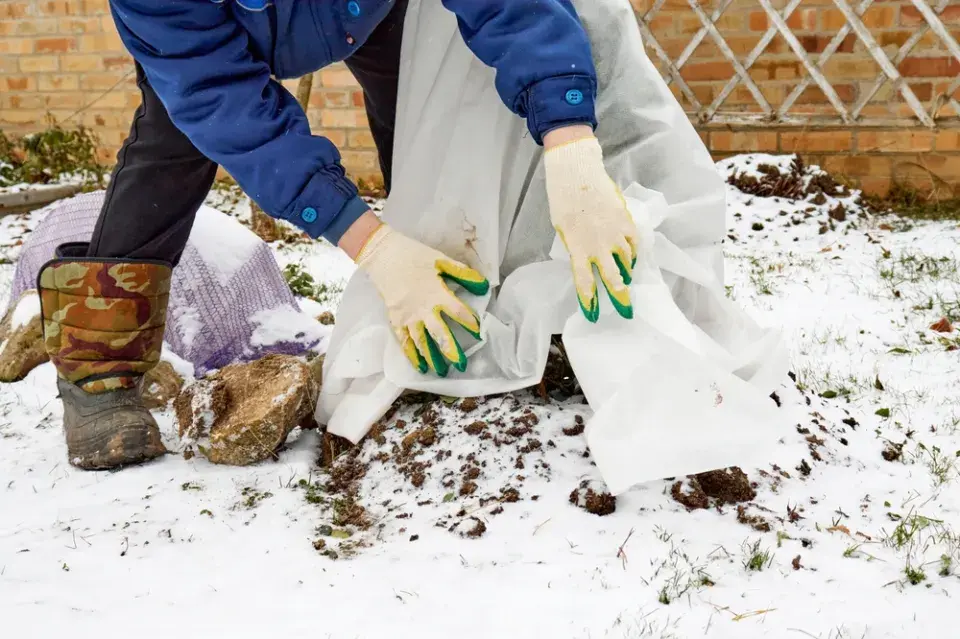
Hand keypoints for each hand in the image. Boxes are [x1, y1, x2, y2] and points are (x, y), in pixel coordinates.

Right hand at [352, 223, 488, 376]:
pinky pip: (404, 341)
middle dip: (451, 350)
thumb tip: (484, 285)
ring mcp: (407, 317)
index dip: (470, 322)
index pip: (458, 312)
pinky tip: (420, 367)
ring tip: (441, 371)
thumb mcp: (441, 261)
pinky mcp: (395, 320)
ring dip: (432, 357)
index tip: (479, 332)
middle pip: (440, 334)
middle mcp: (423, 309)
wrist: (383, 255)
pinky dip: (412, 355)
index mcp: (437, 293)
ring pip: (421, 342)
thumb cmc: (414, 256)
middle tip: (461, 365)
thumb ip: (462, 274)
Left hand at [543, 132, 638, 321]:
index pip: (584, 283)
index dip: (589, 302)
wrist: (577, 174)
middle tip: (626, 313)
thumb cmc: (564, 200)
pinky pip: (634, 246)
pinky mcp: (626, 222)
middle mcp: (598, 246)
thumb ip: (576, 247)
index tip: (592, 316)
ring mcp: (614, 234)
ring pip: (626, 263)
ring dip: (627, 275)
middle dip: (620, 299)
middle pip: (613, 280)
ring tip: (626, 280)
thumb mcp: (563, 229)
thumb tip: (587, 259)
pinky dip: (633, 255)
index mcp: (577, 249)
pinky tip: (631, 260)